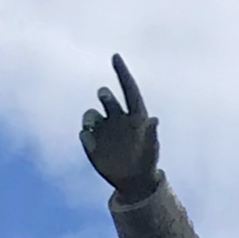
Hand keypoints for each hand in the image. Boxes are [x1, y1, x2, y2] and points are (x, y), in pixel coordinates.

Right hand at [78, 56, 160, 198]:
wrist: (133, 181)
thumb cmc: (147, 163)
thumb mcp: (151, 151)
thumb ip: (152, 136)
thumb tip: (155, 120)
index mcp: (135, 116)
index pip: (128, 89)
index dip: (122, 73)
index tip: (116, 56)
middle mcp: (117, 118)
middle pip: (106, 98)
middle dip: (105, 95)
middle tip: (105, 95)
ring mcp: (103, 129)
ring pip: (90, 113)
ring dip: (90, 117)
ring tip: (93, 127)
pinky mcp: (91, 141)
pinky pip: (83, 133)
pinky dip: (86, 137)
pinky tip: (94, 147)